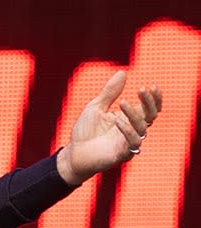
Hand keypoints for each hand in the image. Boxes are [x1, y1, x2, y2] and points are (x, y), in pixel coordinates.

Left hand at [56, 69, 162, 185]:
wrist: (73, 153)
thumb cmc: (85, 131)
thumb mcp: (97, 107)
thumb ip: (110, 92)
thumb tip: (123, 72)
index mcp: (129, 119)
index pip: (149, 108)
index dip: (154, 98)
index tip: (152, 86)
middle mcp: (133, 131)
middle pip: (151, 116)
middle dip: (149, 102)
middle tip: (141, 89)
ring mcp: (129, 143)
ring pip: (142, 128)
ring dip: (134, 114)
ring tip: (122, 102)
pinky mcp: (123, 154)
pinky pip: (132, 142)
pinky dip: (127, 130)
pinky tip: (117, 119)